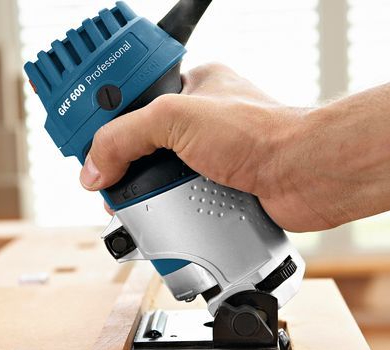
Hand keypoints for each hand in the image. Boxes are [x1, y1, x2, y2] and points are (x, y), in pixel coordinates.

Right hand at [79, 63, 330, 230]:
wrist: (306, 175)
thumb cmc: (260, 132)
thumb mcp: (174, 119)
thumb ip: (124, 137)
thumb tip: (94, 168)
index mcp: (191, 87)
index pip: (133, 99)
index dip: (106, 121)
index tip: (83, 143)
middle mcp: (201, 122)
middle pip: (143, 145)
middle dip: (124, 168)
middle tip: (106, 186)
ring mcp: (213, 158)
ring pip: (162, 179)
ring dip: (148, 197)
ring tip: (131, 209)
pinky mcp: (223, 190)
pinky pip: (185, 204)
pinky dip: (173, 215)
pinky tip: (164, 222)